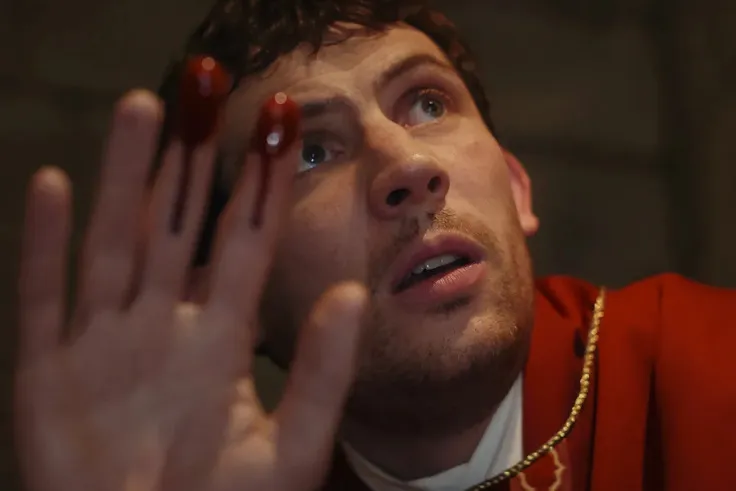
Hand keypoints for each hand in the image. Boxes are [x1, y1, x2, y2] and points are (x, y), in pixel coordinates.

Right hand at [14, 90, 366, 490]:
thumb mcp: (291, 449)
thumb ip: (321, 373)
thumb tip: (354, 290)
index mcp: (222, 338)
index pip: (247, 242)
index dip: (263, 183)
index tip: (281, 121)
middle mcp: (165, 326)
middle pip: (179, 225)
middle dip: (192, 158)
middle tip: (204, 85)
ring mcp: (105, 345)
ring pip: (115, 242)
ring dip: (126, 178)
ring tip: (145, 110)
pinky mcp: (49, 375)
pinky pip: (45, 299)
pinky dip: (44, 245)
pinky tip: (53, 185)